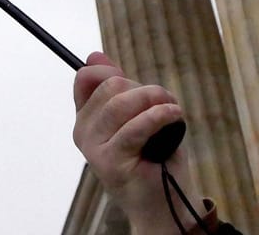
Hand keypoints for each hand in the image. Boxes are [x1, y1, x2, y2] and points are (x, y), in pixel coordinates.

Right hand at [72, 52, 183, 234]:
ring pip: (121, 103)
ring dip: (155, 99)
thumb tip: (95, 55)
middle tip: (164, 102)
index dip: (110, 71)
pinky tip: (174, 115)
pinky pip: (135, 126)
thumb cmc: (154, 158)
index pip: (85, 78)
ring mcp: (94, 148)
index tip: (134, 80)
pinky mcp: (111, 161)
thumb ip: (118, 88)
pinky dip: (159, 116)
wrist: (165, 202)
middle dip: (144, 89)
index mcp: (87, 119)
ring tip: (172, 110)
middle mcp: (84, 132)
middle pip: (110, 86)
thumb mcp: (137, 115)